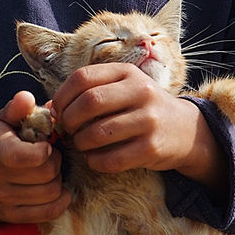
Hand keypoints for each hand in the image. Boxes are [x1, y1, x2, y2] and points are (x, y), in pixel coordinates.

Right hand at [0, 91, 70, 222]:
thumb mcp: (3, 118)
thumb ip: (17, 107)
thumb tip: (26, 98)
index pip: (22, 156)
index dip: (44, 150)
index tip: (46, 144)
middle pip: (45, 174)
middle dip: (55, 161)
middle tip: (51, 154)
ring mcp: (2, 200)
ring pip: (50, 193)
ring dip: (58, 179)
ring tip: (49, 169)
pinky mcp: (11, 216)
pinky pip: (48, 212)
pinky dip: (60, 200)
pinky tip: (56, 188)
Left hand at [51, 63, 226, 192]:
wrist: (185, 130)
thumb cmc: (141, 108)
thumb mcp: (122, 89)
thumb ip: (90, 92)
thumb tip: (49, 107)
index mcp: (127, 72)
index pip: (83, 78)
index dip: (62, 96)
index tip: (57, 111)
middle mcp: (140, 91)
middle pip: (89, 103)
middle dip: (69, 120)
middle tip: (67, 130)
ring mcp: (148, 120)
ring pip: (98, 133)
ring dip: (81, 143)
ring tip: (82, 144)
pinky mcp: (152, 148)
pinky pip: (112, 159)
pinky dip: (96, 161)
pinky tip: (95, 159)